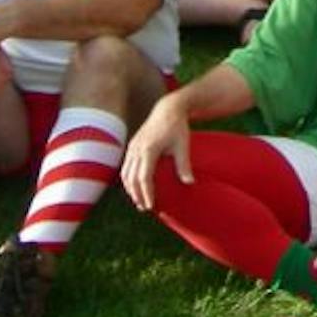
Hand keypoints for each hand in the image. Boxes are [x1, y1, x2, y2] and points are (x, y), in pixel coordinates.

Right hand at [122, 93, 192, 212]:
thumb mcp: (183, 145)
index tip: (152, 205)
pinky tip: (135, 187)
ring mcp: (132, 147)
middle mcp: (137, 149)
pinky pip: (126, 166)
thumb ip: (184, 164)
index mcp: (149, 149)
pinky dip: (128, 179)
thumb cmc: (178, 127)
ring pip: (126, 173)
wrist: (168, 109)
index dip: (147, 193)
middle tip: (145, 208)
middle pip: (132, 178)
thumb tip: (190, 183)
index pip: (144, 177)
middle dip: (137, 195)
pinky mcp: (132, 145)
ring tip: (139, 201)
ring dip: (130, 189)